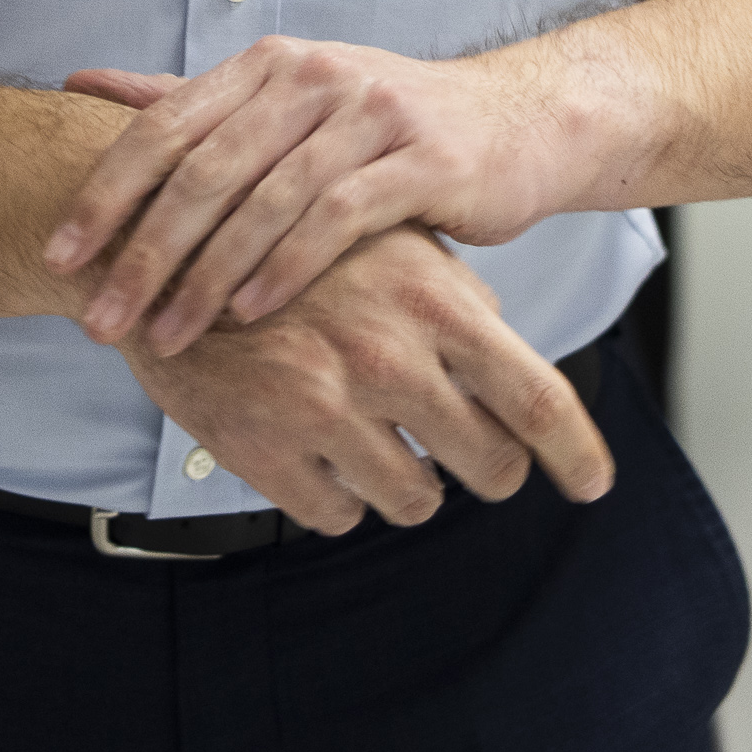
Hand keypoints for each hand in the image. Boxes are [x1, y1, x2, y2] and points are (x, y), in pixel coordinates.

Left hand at [48, 33, 609, 356]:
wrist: (517, 123)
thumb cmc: (386, 128)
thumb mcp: (287, 102)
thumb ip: (190, 101)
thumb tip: (80, 81)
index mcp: (266, 65)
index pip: (164, 126)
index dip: (104, 192)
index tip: (58, 255)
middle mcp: (310, 76)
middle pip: (203, 169)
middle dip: (141, 251)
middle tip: (99, 317)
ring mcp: (368, 112)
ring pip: (263, 199)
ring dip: (206, 276)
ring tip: (165, 335)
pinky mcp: (421, 158)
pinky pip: (336, 217)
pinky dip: (285, 268)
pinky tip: (250, 313)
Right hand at [120, 224, 612, 534]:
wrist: (157, 241)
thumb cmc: (282, 237)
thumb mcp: (385, 241)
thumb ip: (454, 297)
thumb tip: (508, 352)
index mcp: (430, 299)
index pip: (536, 396)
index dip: (576, 452)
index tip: (594, 485)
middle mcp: (387, 358)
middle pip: (489, 464)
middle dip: (489, 469)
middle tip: (471, 461)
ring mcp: (326, 408)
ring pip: (417, 499)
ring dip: (409, 483)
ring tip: (378, 445)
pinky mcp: (266, 450)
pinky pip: (339, 514)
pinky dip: (338, 493)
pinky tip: (316, 450)